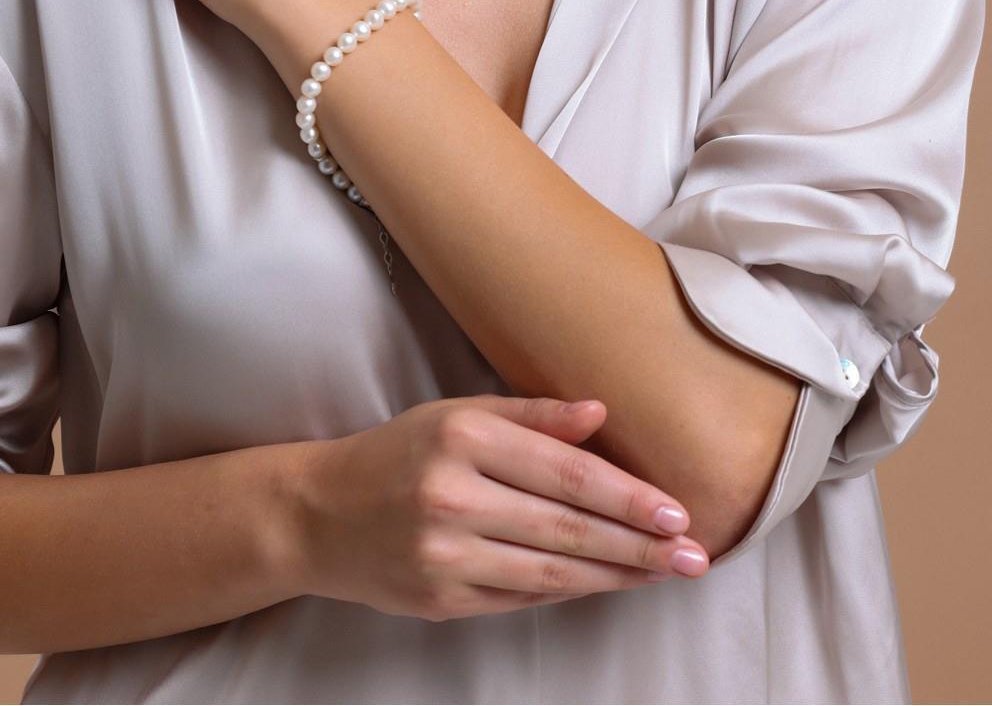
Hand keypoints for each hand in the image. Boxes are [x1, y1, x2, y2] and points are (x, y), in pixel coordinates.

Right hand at [291, 394, 709, 621]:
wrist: (320, 514)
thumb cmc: (399, 454)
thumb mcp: (456, 415)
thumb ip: (531, 416)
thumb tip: (600, 414)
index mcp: (462, 438)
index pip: (564, 472)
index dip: (626, 495)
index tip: (676, 510)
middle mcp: (453, 496)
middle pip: (566, 525)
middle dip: (639, 543)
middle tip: (694, 553)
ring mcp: (446, 555)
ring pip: (552, 568)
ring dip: (618, 574)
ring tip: (666, 572)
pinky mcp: (442, 599)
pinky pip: (523, 596)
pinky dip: (571, 588)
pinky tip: (607, 582)